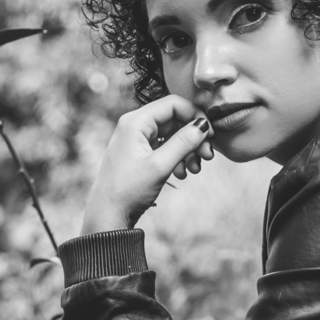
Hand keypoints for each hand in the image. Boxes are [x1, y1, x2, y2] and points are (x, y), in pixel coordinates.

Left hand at [82, 94, 214, 233]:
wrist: (109, 215)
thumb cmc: (128, 190)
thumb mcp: (160, 166)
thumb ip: (183, 142)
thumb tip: (203, 124)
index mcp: (136, 122)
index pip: (173, 104)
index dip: (195, 116)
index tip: (210, 135)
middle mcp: (136, 126)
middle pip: (175, 119)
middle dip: (194, 137)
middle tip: (208, 156)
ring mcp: (138, 139)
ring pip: (173, 135)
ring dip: (188, 150)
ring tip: (195, 169)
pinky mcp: (141, 153)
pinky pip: (166, 147)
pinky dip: (178, 158)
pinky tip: (182, 173)